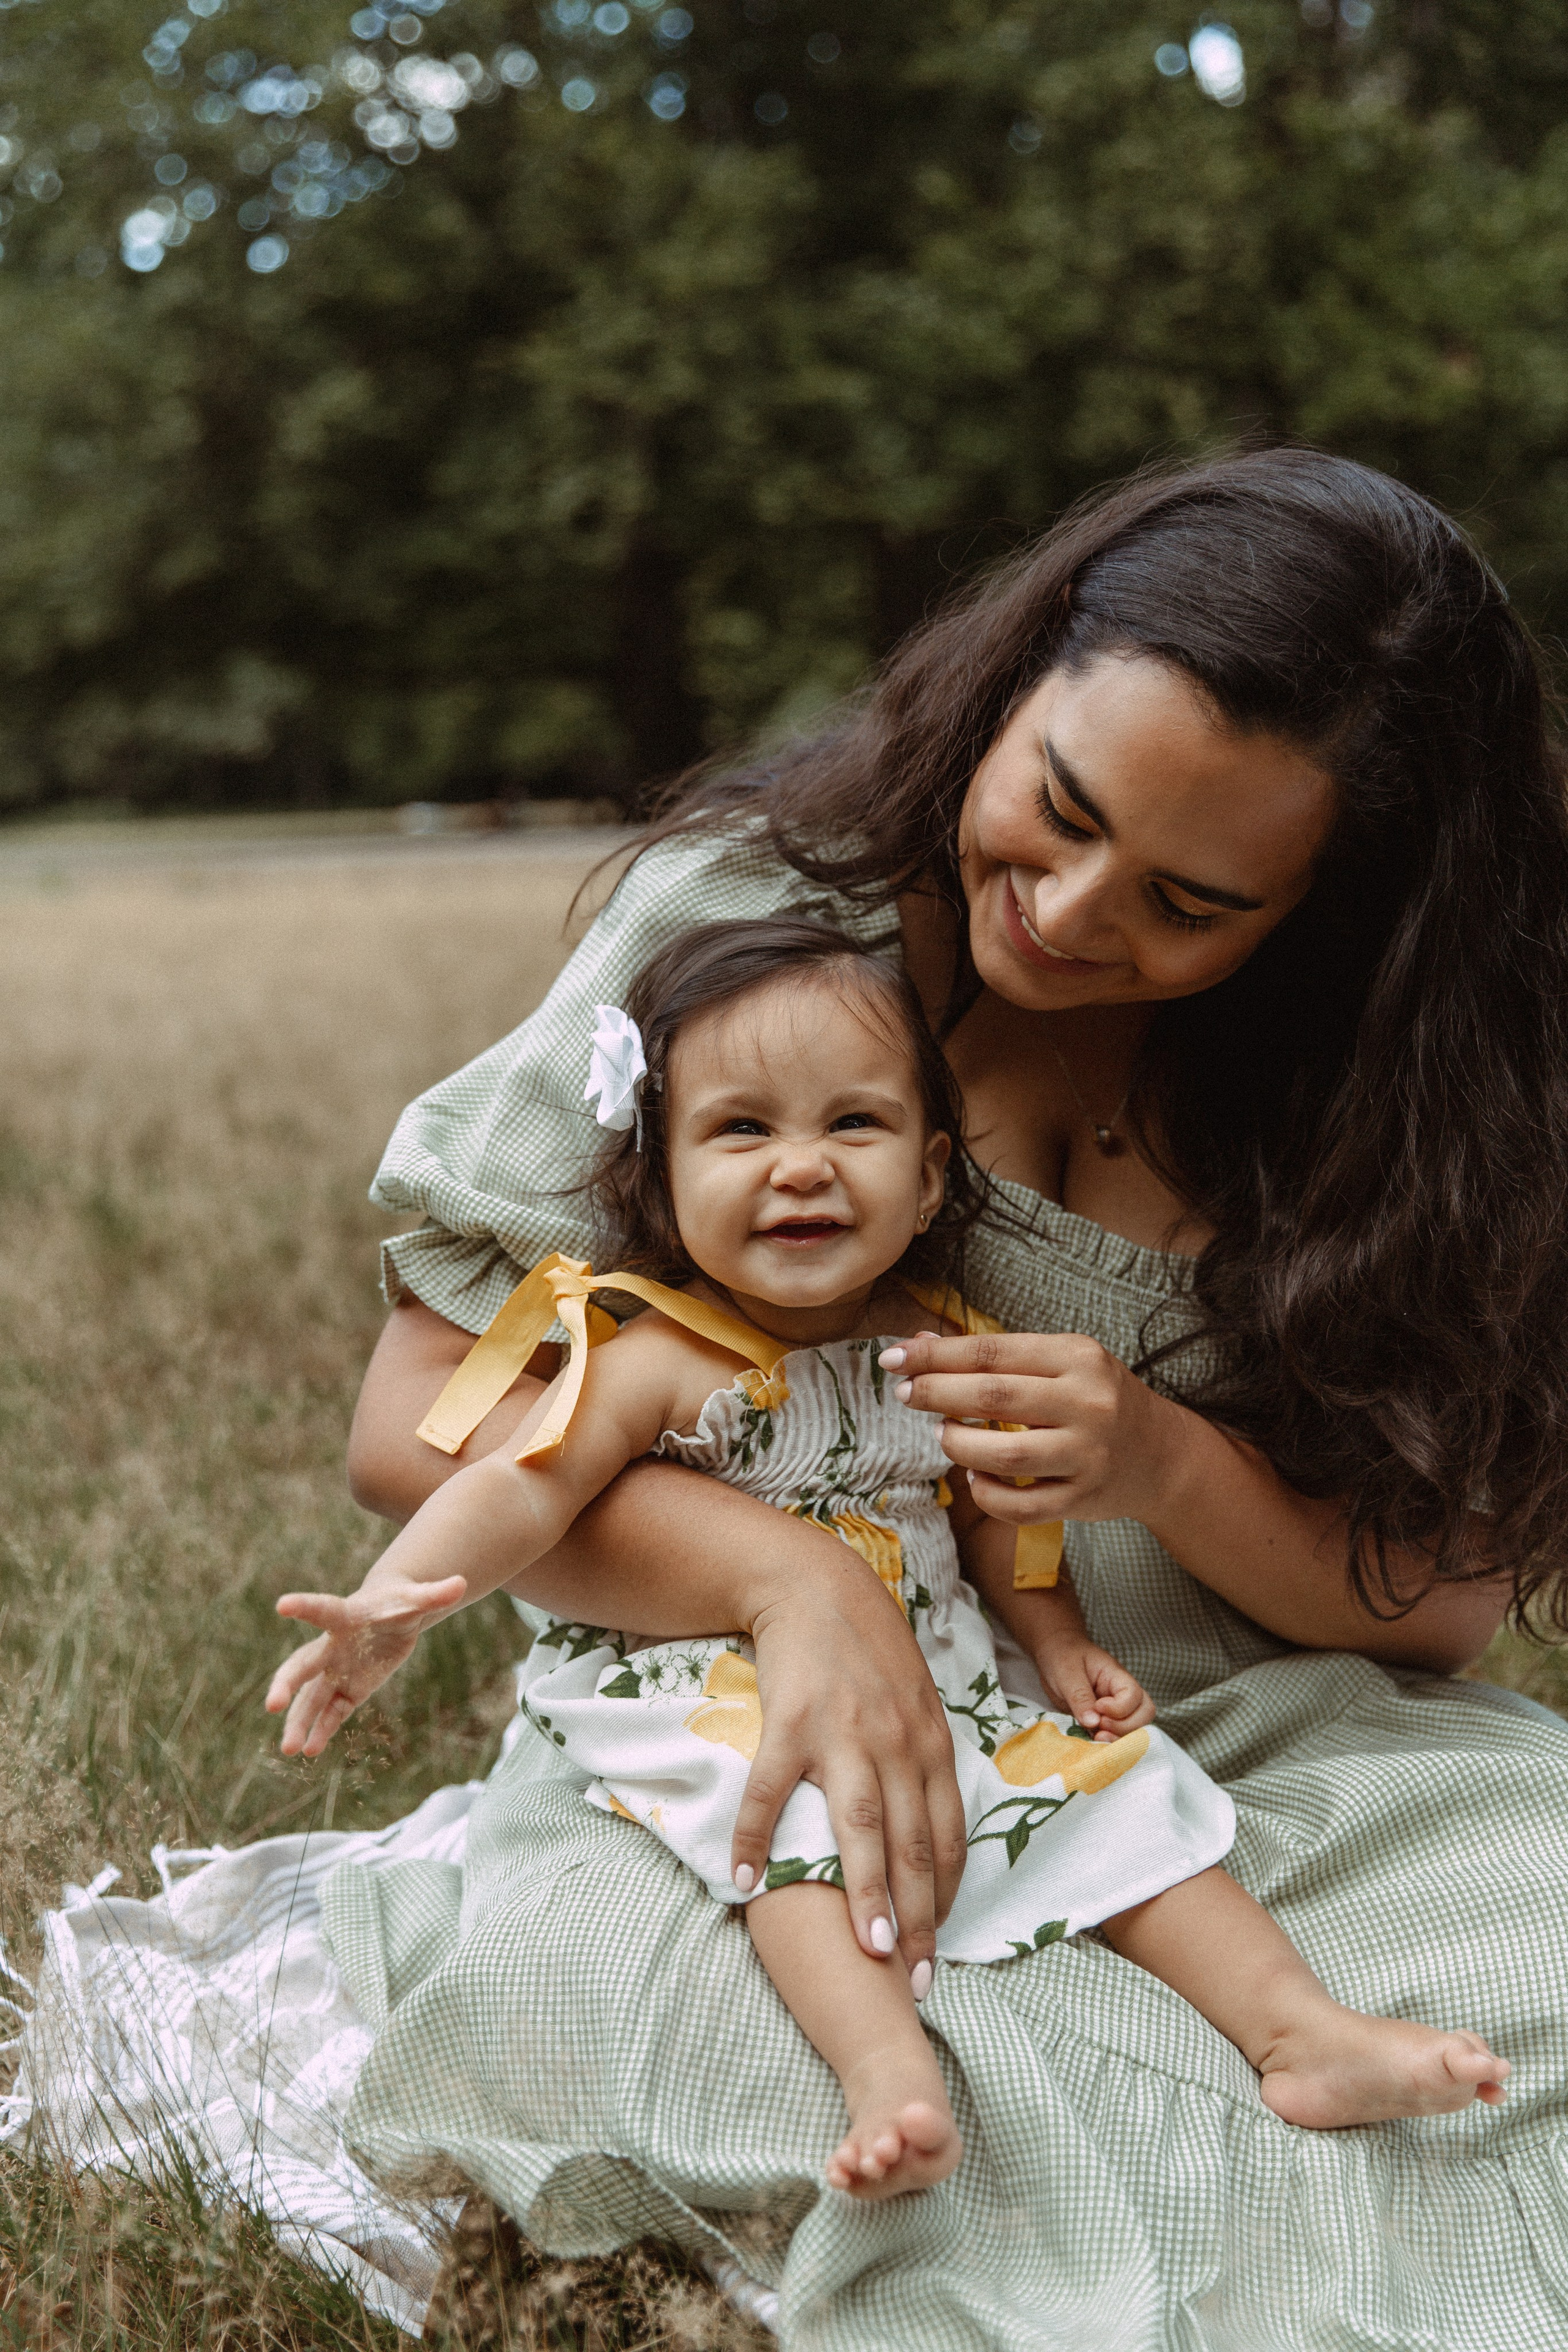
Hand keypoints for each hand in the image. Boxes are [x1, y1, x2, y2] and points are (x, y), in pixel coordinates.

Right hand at [265, 1573, 466, 1757]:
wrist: (392, 1615)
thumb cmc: (400, 1601)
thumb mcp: (418, 1599)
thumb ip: (434, 1594)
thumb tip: (461, 1582)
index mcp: (345, 1616)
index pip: (323, 1609)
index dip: (304, 1605)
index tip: (282, 1604)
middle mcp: (332, 1646)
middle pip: (303, 1665)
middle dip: (287, 1684)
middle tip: (272, 1705)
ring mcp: (336, 1671)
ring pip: (311, 1698)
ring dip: (299, 1722)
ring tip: (289, 1750)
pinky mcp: (348, 1690)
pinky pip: (332, 1713)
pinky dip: (323, 1730)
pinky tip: (311, 1751)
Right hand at [733, 1555, 967, 1983]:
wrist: (815, 1587)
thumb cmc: (869, 1653)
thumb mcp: (917, 1704)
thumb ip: (926, 1762)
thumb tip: (934, 1831)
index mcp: (931, 1744)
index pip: (948, 1836)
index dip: (945, 1896)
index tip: (937, 1947)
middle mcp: (896, 1743)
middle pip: (913, 1843)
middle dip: (917, 1916)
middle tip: (916, 1978)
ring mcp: (843, 1733)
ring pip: (861, 1825)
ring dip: (866, 1889)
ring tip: (867, 1948)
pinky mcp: (791, 1721)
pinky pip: (772, 1790)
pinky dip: (758, 1837)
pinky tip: (746, 1880)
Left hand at [880, 1330, 1180, 1526]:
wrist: (1160, 1454)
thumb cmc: (1094, 1400)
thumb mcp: (1058, 1362)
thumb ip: (994, 1356)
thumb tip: (919, 1345)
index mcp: (1078, 1357)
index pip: (991, 1352)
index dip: (935, 1356)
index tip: (894, 1358)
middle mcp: (1088, 1403)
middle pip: (994, 1396)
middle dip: (936, 1393)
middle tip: (905, 1394)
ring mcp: (1088, 1455)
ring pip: (1004, 1454)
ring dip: (959, 1443)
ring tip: (944, 1433)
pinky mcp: (1084, 1499)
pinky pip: (1020, 1505)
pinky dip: (986, 1492)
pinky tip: (975, 1475)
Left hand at [1033, 1629, 1154, 1740]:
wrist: (1054, 1654)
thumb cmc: (1062, 1657)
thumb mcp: (1067, 1673)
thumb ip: (1080, 1697)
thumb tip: (1094, 1723)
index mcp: (1116, 1676)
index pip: (1134, 1696)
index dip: (1119, 1708)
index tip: (1098, 1708)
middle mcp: (1122, 1694)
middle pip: (1145, 1714)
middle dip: (1125, 1727)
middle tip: (1099, 1727)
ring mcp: (1116, 1708)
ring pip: (1135, 1728)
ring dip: (1119, 1738)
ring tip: (1096, 1737)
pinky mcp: (1105, 1721)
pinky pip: (1116, 1735)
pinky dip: (1109, 1742)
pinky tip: (1093, 1742)